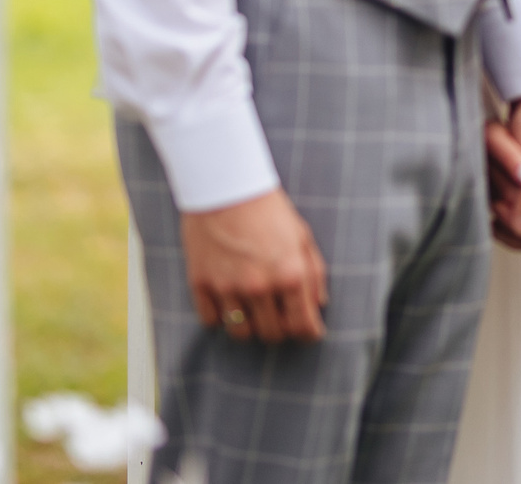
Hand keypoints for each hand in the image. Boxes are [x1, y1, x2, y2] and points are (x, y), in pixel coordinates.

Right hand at [181, 188, 327, 343]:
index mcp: (290, 274)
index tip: (310, 333)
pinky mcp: (201, 284)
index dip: (309, 334)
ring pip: (241, 333)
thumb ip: (314, 274)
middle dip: (281, 331)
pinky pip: (212, 320)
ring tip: (256, 312)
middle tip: (282, 319)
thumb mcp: (303, 237)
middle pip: (272, 334)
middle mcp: (259, 286)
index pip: (302, 325)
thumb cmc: (268, 209)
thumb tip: (319, 305)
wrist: (226, 187)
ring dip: (251, 328)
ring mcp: (227, 288)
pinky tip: (230, 302)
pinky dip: (221, 317)